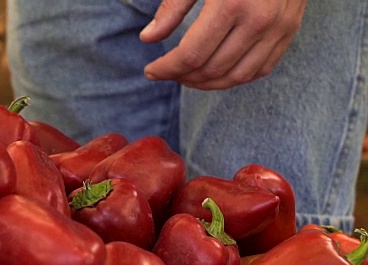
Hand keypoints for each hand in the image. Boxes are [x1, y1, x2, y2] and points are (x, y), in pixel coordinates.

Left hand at [140, 0, 307, 89]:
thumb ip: (172, 7)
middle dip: (183, 77)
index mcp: (231, 4)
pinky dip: (236, 78)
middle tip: (167, 73)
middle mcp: (258, 20)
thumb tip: (148, 38)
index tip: (151, 71)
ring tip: (187, 77)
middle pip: (212, 69)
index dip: (167, 69)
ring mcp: (279, 27)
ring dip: (208, 83)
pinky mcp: (291, 29)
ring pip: (237, 76)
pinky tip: (216, 74)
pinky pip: (261, 68)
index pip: (191, 55)